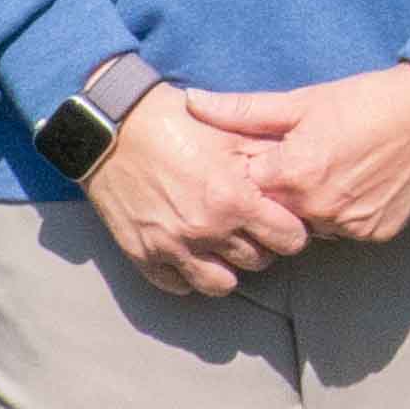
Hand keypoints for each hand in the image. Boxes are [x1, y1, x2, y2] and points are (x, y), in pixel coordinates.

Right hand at [79, 87, 310, 298]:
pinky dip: (188, 273)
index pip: (289, 239)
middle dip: (261, 246)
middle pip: (258, 263)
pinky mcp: (144, 256)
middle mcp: (206, 230)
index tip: (281, 221)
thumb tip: (297, 176)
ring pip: (222, 285)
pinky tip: (190, 252)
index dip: (290, 230)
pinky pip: (178, 286)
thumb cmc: (174, 122)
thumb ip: (267, 158)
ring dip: (228, 268)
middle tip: (251, 229)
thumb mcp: (229, 132)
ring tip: (223, 247)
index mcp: (234, 199)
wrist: (112, 128)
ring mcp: (173, 248)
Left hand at [210, 61, 409, 250]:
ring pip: (309, 226)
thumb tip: (192, 102)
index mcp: (293, 175)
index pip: (243, 191)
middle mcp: (319, 209)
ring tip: (328, 170)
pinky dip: (341, 213)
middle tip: (292, 165)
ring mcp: (351, 227)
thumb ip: (243, 110)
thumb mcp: (303, 100)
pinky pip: (343, 231)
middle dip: (274, 195)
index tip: (250, 160)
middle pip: (274, 214)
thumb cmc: (370, 99)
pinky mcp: (377, 234)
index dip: (244, 174)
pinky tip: (353, 182)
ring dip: (308, 207)